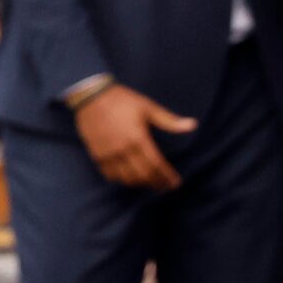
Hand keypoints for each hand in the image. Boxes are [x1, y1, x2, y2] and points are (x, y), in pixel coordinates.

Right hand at [73, 83, 196, 190]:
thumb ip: (169, 120)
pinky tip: (127, 177)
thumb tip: (192, 125)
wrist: (91, 96)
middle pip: (142, 175)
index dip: (166, 176)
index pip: (156, 164)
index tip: (174, 183)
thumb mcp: (148, 107)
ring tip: (148, 182)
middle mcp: (123, 149)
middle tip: (164, 186)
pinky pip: (110, 174)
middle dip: (155, 183)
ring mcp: (108, 154)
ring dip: (139, 183)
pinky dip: (121, 179)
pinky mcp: (97, 154)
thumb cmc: (122, 100)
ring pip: (126, 178)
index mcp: (138, 138)